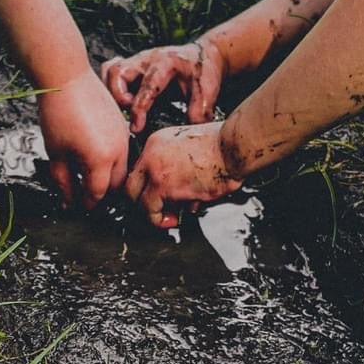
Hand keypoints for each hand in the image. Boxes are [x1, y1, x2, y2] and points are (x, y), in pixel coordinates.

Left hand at [38, 72, 131, 208]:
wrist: (67, 77)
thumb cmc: (58, 112)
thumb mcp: (56, 153)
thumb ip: (63, 182)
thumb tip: (68, 202)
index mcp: (101, 160)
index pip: (97, 193)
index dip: (87, 204)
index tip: (78, 207)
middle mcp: (118, 150)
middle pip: (115, 185)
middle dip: (101, 195)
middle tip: (84, 198)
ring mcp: (123, 137)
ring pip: (122, 169)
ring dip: (108, 179)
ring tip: (89, 180)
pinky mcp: (122, 126)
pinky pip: (122, 152)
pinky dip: (112, 162)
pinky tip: (95, 159)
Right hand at [100, 39, 224, 133]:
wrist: (203, 55)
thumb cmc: (203, 72)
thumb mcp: (207, 92)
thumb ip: (198, 113)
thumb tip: (183, 136)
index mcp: (166, 63)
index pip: (146, 86)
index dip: (138, 109)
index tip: (136, 129)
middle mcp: (146, 59)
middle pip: (117, 72)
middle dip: (118, 97)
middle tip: (129, 114)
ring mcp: (136, 61)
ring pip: (110, 71)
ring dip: (111, 92)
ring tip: (124, 109)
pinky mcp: (131, 67)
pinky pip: (110, 73)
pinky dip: (111, 89)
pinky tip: (122, 102)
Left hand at [125, 122, 242, 227]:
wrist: (233, 147)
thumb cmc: (223, 147)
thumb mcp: (191, 148)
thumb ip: (179, 167)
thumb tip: (177, 194)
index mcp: (156, 142)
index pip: (139, 170)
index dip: (146, 188)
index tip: (155, 197)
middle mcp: (151, 154)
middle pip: (131, 185)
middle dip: (141, 202)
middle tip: (155, 211)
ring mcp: (155, 169)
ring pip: (137, 199)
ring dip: (151, 213)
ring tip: (167, 218)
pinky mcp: (164, 185)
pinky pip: (151, 211)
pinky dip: (159, 220)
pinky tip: (172, 220)